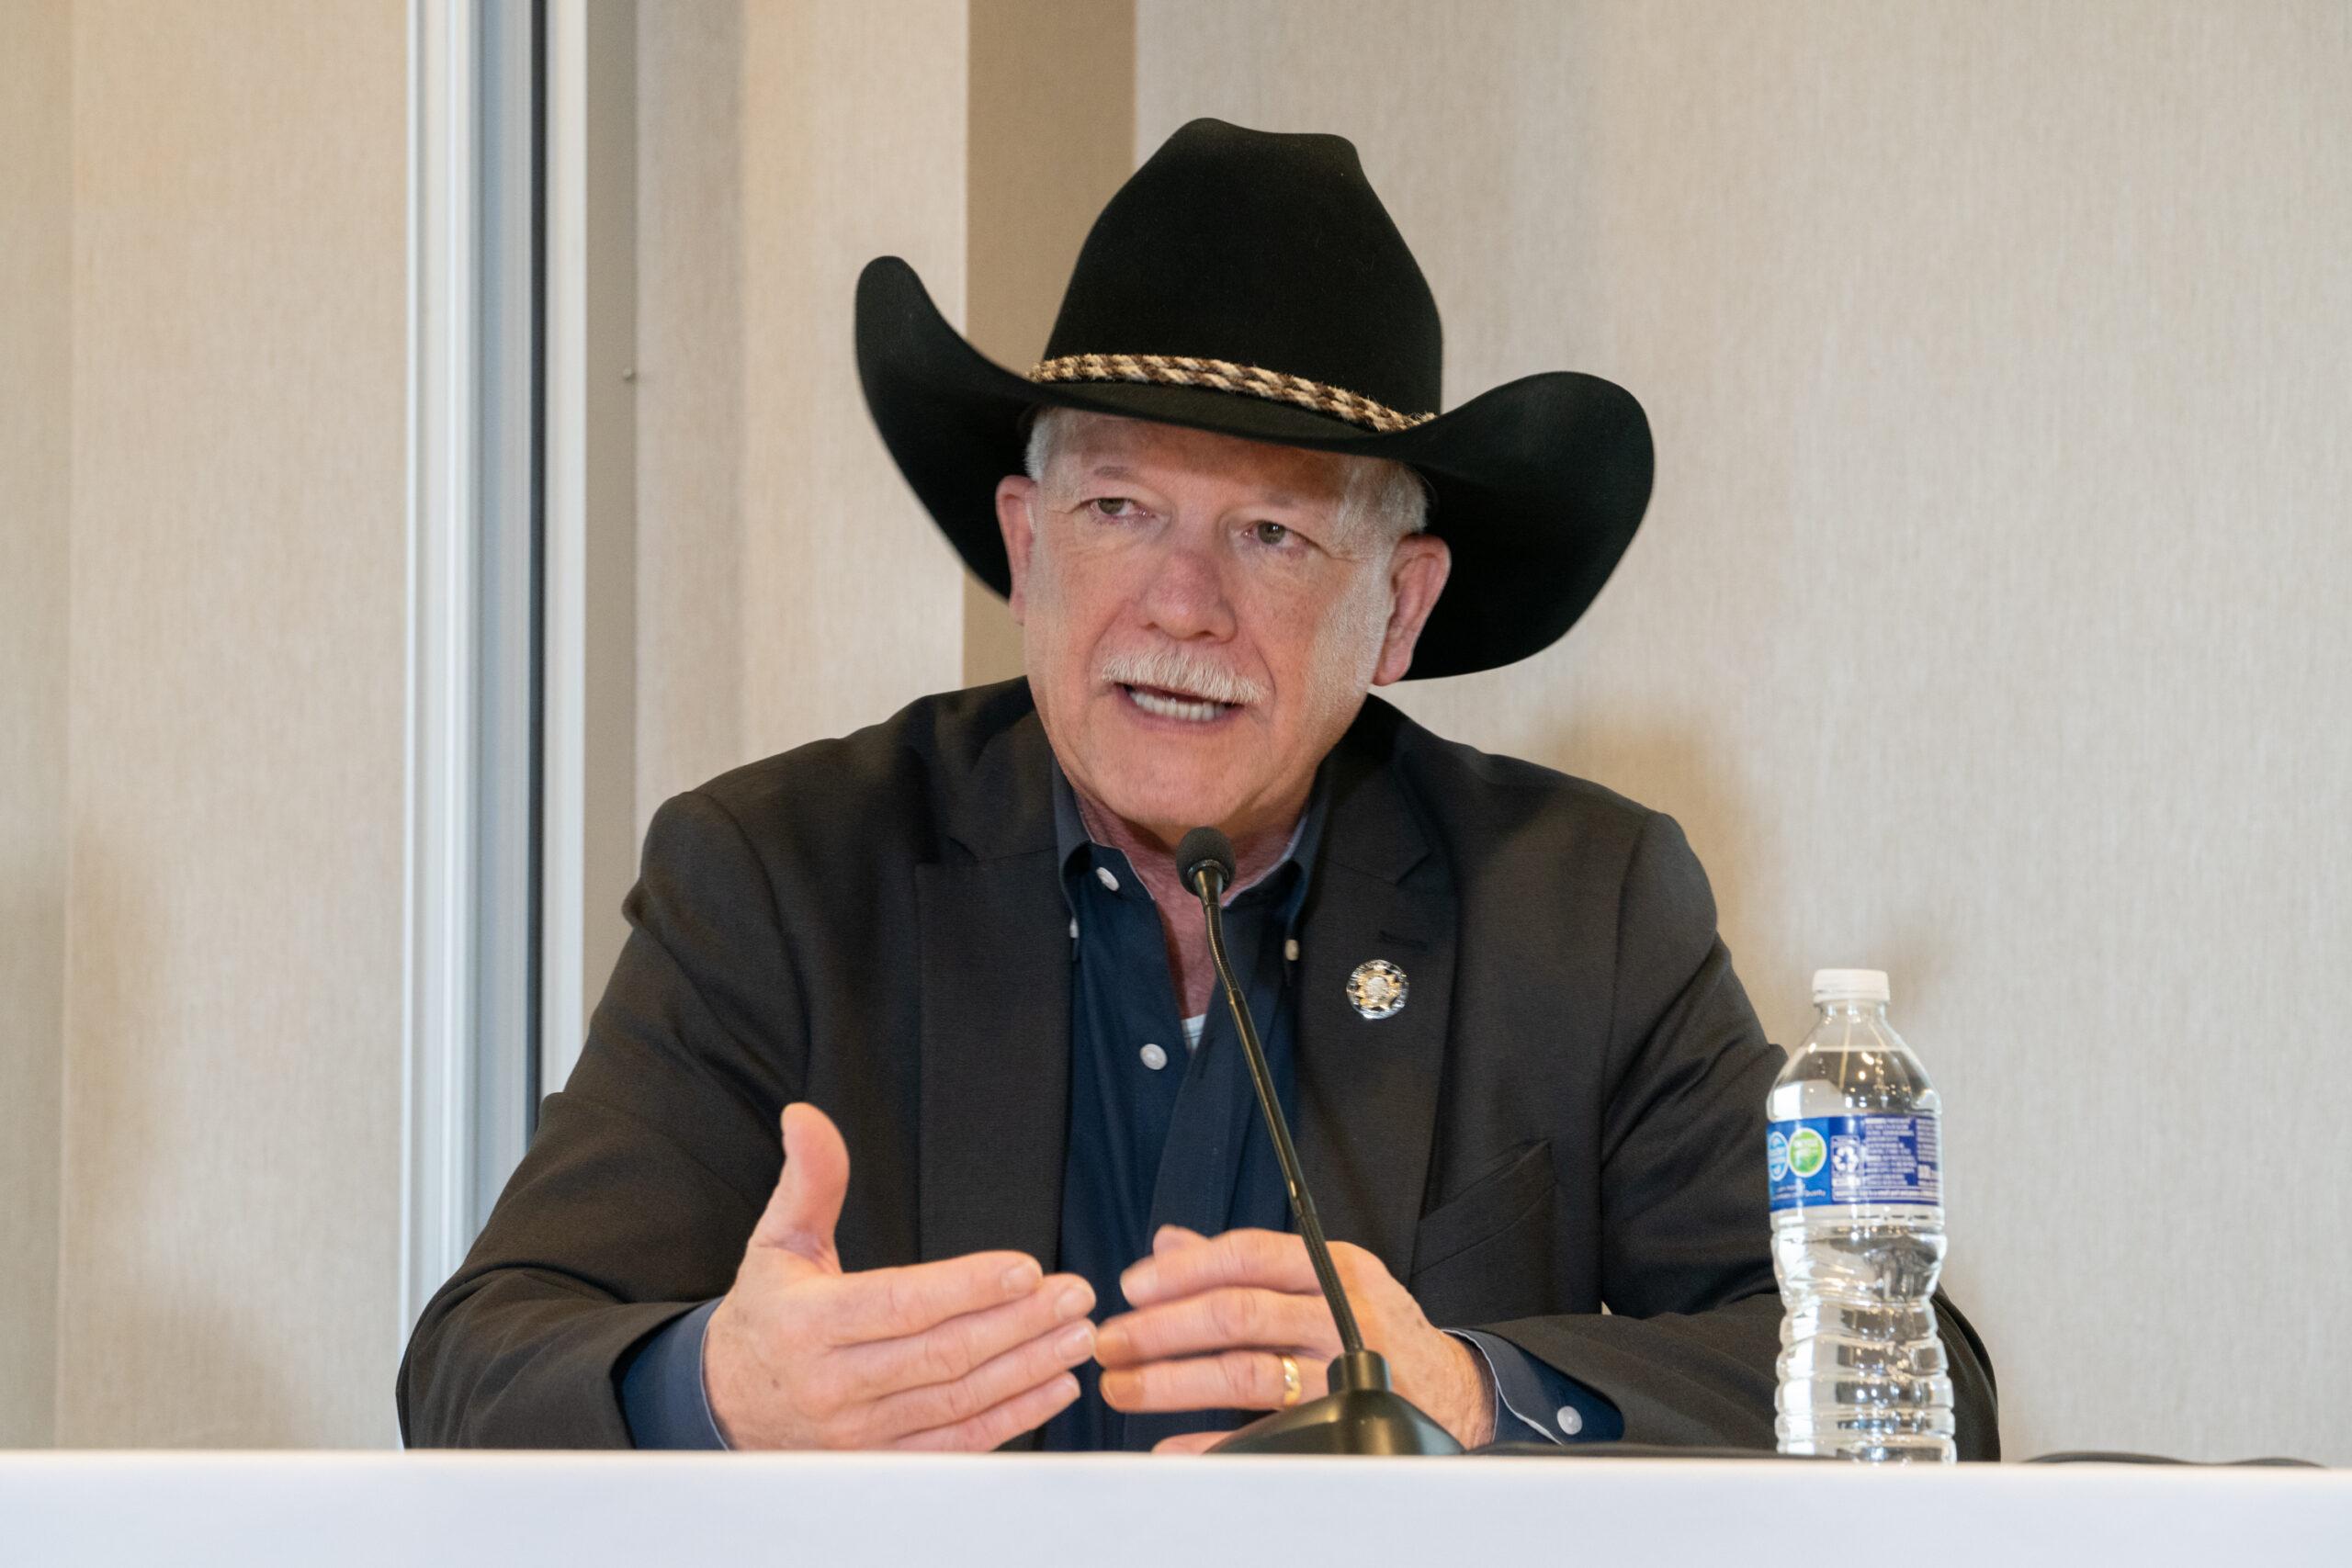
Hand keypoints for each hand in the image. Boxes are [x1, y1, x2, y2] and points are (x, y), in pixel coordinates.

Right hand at [703, 1103, 1095, 1448]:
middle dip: (1018, 1323)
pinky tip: (1054, 1387)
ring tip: (1076, 1335)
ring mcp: (858, 1433)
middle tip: (1073, 1296)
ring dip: (1027, 1368)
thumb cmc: (766, 1314)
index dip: (968, 1287)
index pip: (901, 1303)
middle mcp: (833, 1384)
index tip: (1026, 1269)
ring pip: (958, 1399)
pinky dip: (1012, 1418)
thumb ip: (809, 1179)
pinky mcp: (880, 1462)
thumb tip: (806, 1118)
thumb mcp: (777, 1241)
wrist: (727, 1403)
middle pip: (942, 1353)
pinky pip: (957, 1443)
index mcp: (808, 1323)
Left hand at [1093, 1226, 1494, 1452]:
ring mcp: (1345, 1371)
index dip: (1182, 1270)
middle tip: (1110, 1342)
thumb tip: (1167, 1240)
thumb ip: (1247, 1261)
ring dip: (1172, 1382)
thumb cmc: (1374, 1326)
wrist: (1453, 1389)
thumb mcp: (1323, 1277)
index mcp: (1332, 1266)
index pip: (1246, 1255)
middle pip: (1236, 1314)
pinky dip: (1213, 1442)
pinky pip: (1265, 1434)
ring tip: (1123, 1388)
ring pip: (1244, 1372)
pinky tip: (1172, 1446)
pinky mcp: (1344, 1423)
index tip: (1130, 1288)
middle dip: (1161, 1329)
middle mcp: (1342, 1312)